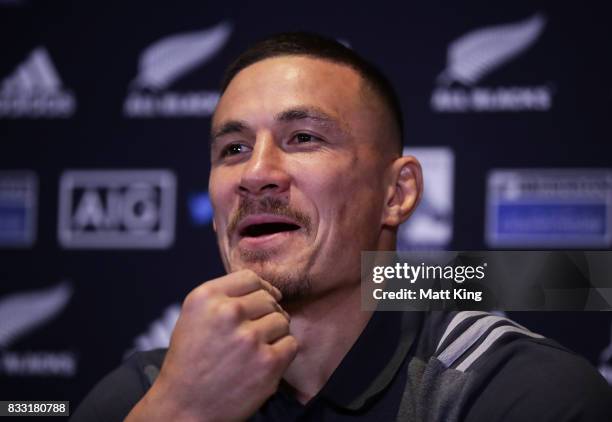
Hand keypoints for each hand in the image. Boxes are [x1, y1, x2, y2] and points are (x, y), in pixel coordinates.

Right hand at [125, 269, 297, 421]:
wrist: (183, 408)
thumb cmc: (190, 362)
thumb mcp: (194, 316)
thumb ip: (224, 297)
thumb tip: (266, 288)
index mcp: (206, 297)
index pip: (250, 278)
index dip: (261, 290)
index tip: (262, 302)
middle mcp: (227, 313)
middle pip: (269, 299)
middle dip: (266, 314)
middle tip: (253, 335)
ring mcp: (249, 338)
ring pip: (282, 320)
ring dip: (275, 334)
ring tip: (255, 350)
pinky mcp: (267, 362)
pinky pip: (291, 344)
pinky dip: (282, 353)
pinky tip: (264, 362)